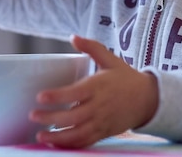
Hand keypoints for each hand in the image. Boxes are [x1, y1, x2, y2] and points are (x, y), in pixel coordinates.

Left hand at [29, 35, 158, 148]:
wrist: (148, 99)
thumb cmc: (126, 78)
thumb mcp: (110, 59)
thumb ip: (91, 47)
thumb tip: (73, 37)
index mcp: (98, 86)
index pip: (75, 92)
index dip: (57, 96)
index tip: (40, 97)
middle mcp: (99, 106)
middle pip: (73, 116)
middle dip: (51, 118)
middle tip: (33, 116)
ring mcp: (102, 121)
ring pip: (78, 133)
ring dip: (58, 137)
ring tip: (40, 135)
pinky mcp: (104, 132)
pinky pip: (86, 142)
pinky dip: (70, 145)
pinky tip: (56, 143)